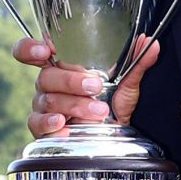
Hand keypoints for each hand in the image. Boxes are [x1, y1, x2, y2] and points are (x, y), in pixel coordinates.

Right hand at [14, 34, 160, 137]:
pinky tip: (65, 126)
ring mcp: (43, 106)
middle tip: (94, 86)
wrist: (113, 136)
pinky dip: (51, 124)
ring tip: (97, 111)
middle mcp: (48, 84)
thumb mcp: (127, 84)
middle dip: (71, 81)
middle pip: (45, 76)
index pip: (32, 51)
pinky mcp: (42, 128)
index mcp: (61, 66)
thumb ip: (136, 62)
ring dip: (74, 105)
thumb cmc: (112, 104)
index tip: (46, 49)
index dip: (31, 48)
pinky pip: (37, 124)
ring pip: (48, 100)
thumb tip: (149, 43)